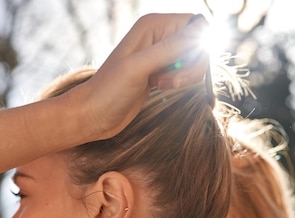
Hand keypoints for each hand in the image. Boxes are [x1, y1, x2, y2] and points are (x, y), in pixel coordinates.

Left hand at [72, 14, 209, 139]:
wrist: (93, 114)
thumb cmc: (108, 91)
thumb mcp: (138, 67)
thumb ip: (169, 49)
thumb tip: (202, 32)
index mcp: (153, 25)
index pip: (196, 25)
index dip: (197, 46)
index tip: (181, 65)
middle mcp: (158, 35)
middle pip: (199, 44)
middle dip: (192, 66)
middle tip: (170, 82)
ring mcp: (160, 54)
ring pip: (195, 60)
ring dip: (185, 77)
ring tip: (161, 85)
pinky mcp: (160, 72)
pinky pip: (185, 72)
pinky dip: (180, 83)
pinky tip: (159, 88)